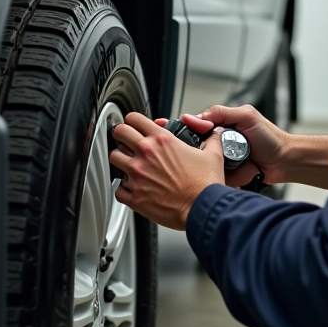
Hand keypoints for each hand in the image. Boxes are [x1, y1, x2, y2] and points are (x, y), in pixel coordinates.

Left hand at [110, 112, 224, 230]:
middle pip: (119, 132)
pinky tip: (133, 188)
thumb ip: (211, 140)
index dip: (133, 120)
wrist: (202, 208)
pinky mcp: (134, 196)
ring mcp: (137, 175)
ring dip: (120, 160)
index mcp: (163, 140)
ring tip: (129, 165)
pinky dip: (123, 188)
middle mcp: (146, 154)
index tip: (134, 125)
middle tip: (126, 141)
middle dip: (121, 135)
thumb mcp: (213, 154)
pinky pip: (117, 188)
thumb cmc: (205, 184)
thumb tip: (214, 134)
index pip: (135, 118)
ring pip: (113, 158)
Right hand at [188, 105, 290, 187]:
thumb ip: (222, 113)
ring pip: (207, 164)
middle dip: (208, 150)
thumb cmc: (270, 138)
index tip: (202, 132)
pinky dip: (224, 176)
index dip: (196, 129)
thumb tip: (199, 116)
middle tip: (224, 149)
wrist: (284, 161)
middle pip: (199, 148)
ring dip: (217, 164)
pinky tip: (235, 172)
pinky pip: (217, 177)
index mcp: (222, 125)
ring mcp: (223, 160)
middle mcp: (219, 142)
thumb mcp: (247, 116)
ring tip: (234, 162)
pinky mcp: (227, 175)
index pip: (197, 126)